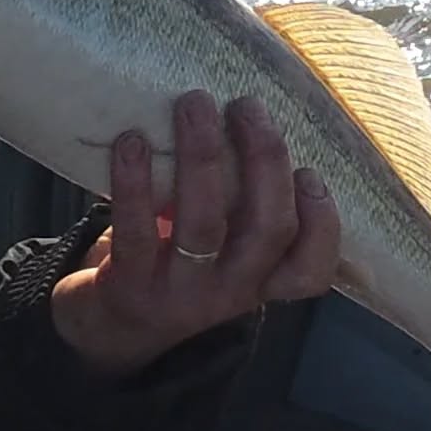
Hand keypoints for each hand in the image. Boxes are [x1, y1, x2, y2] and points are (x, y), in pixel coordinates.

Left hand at [49, 92, 339, 378]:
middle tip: (247, 105)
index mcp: (259, 279)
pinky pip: (137, 231)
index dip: (324, 225)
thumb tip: (246, 114)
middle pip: (268, 230)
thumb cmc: (172, 262)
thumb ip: (237, 199)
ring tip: (194, 104)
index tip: (311, 172)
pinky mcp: (130, 286)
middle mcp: (230, 291)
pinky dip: (134, 182)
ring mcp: (181, 293)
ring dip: (202, 157)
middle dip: (264, 160)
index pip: (312, 270)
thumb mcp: (218, 246)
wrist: (106, 326)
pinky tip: (131, 140)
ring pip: (204, 225)